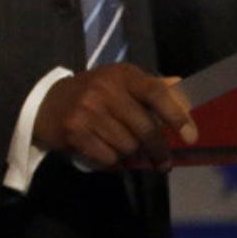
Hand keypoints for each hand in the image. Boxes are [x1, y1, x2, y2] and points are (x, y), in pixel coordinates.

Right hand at [33, 64, 195, 170]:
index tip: (190, 137)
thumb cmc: (93, 95)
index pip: (157, 93)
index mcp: (122, 75)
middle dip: (158, 150)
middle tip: (163, 163)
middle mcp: (105, 88)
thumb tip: (182, 85)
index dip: (177, 116)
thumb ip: (151, 88)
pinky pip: (108, 158)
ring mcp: (88, 109)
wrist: (46, 104)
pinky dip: (110, 161)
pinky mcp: (75, 130)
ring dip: (129, 154)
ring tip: (119, 147)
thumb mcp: (120, 84)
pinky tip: (102, 151)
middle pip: (146, 129)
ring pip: (128, 147)